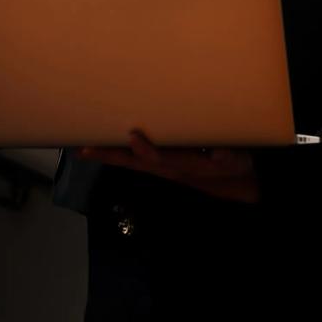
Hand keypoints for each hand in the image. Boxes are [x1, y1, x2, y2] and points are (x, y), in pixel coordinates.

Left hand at [75, 130, 260, 204]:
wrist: (236, 184)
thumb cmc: (235, 167)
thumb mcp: (237, 162)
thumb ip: (229, 157)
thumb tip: (219, 153)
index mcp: (184, 167)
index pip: (161, 160)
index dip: (147, 150)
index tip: (133, 136)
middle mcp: (168, 169)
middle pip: (134, 163)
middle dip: (110, 156)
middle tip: (84, 149)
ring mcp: (163, 168)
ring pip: (131, 162)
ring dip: (109, 156)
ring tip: (85, 148)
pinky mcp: (163, 164)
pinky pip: (136, 160)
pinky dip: (118, 155)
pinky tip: (103, 149)